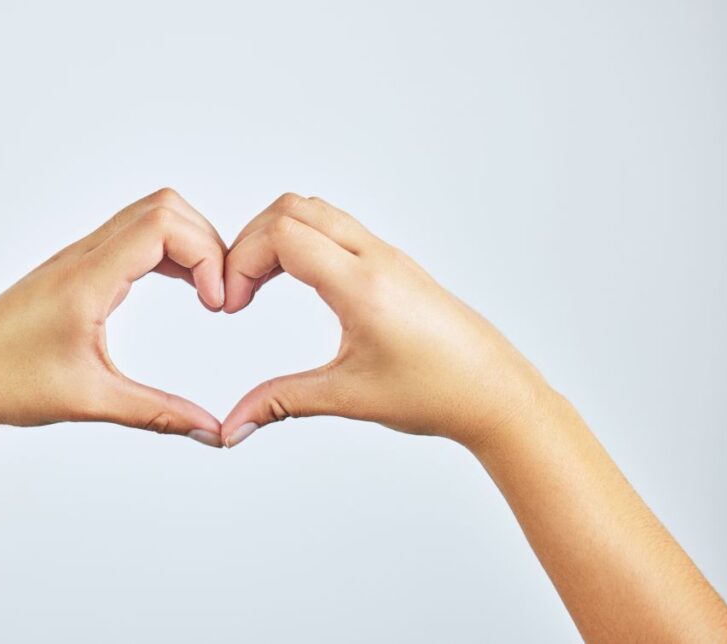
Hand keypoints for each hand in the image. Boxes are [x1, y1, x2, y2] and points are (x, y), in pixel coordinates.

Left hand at [0, 188, 226, 446]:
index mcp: (87, 280)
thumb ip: (158, 413)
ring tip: (206, 291)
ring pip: (148, 215)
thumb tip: (211, 431)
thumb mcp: (92, 400)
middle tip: (219, 294)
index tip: (216, 304)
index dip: (205, 254)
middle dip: (206, 242)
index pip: (163, 226)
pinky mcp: (75, 269)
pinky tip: (179, 286)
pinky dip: (166, 251)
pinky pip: (131, 236)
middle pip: (164, 207)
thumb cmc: (7, 384)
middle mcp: (82, 257)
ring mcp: (77, 258)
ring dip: (187, 243)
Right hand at [220, 193, 550, 448]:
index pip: (283, 235)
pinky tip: (297, 283)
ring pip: (316, 211)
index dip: (242, 260)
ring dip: (277, 236)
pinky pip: (338, 228)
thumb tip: (232, 427)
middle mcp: (375, 259)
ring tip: (262, 285)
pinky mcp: (394, 264)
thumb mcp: (348, 397)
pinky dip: (303, 241)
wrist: (494, 393)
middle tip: (239, 289)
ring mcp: (387, 256)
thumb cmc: (436, 393)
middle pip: (293, 208)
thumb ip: (281, 403)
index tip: (232, 303)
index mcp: (362, 285)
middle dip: (251, 241)